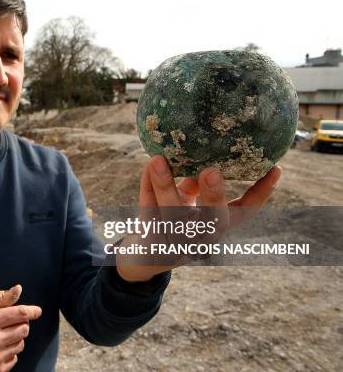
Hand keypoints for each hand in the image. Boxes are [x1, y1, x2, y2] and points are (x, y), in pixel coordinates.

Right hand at [0, 285, 41, 371]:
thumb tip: (19, 289)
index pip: (20, 313)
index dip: (32, 311)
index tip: (37, 311)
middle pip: (24, 329)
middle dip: (21, 325)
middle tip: (11, 325)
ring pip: (20, 344)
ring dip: (15, 339)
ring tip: (0, 338)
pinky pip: (14, 358)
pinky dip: (9, 353)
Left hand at [116, 155, 281, 281]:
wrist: (142, 257)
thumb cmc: (169, 220)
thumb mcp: (185, 201)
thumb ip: (192, 184)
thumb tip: (195, 160)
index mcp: (215, 226)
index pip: (245, 212)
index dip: (261, 193)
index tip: (275, 169)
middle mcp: (202, 238)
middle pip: (213, 222)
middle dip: (214, 196)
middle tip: (212, 172)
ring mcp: (176, 244)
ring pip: (172, 216)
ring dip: (165, 186)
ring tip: (158, 161)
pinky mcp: (151, 244)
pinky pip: (148, 211)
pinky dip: (147, 187)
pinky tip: (148, 166)